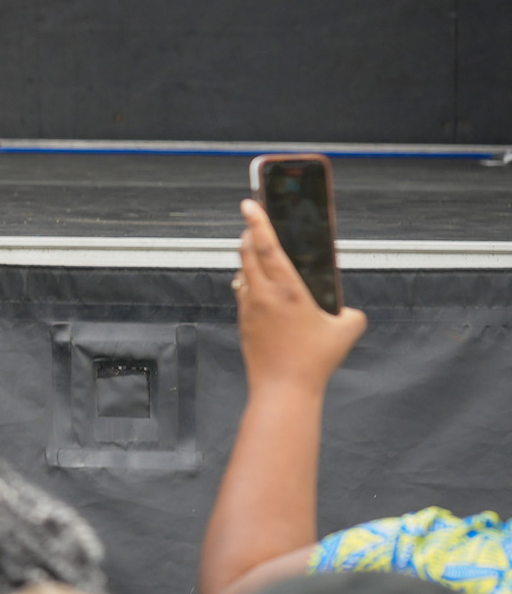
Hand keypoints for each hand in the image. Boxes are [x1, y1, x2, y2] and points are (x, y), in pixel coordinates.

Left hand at [236, 199, 365, 394]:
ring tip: (258, 250)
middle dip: (251, 235)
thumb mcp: (346, 332)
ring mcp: (249, 308)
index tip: (249, 204)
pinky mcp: (244, 321)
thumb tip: (348, 311)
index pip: (267, 246)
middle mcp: (262, 294)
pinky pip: (243, 292)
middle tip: (256, 223)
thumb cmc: (314, 361)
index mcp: (287, 290)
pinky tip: (257, 283)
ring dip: (248, 258)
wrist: (283, 389)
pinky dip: (248, 282)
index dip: (258, 222)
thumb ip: (350, 314)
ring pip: (242, 272)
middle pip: (248, 253)